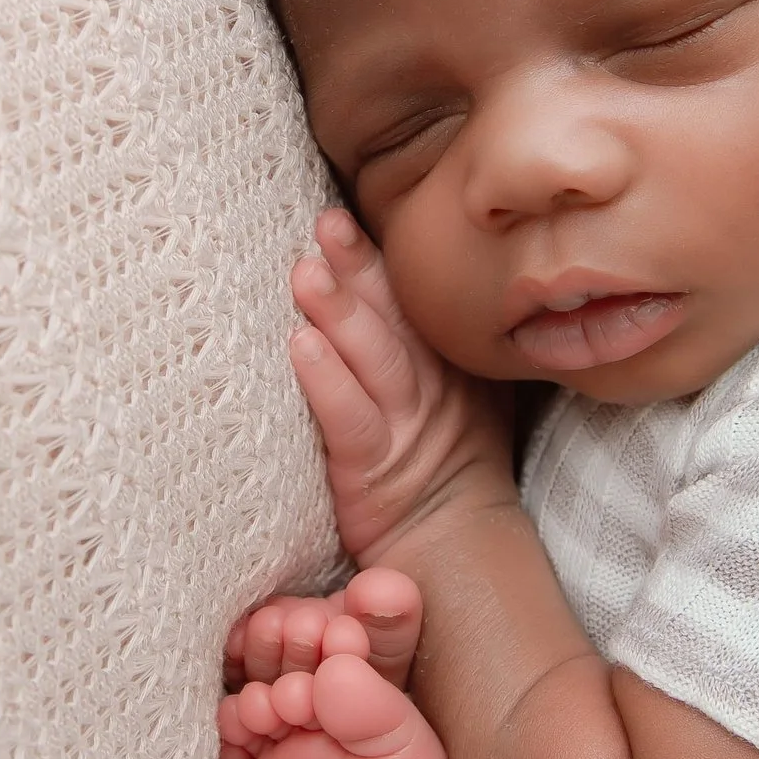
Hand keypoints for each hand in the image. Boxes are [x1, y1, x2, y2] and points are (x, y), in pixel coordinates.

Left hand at [288, 207, 513, 562]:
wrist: (457, 546)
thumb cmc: (441, 459)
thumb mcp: (453, 391)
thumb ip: (422, 337)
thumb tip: (378, 278)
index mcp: (445, 359)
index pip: (409, 298)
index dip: (376, 257)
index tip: (342, 213)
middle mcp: (430, 384)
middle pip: (391, 316)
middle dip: (357, 267)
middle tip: (325, 223)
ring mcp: (405, 425)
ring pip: (373, 359)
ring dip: (339, 312)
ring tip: (306, 272)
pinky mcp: (372, 468)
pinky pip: (350, 420)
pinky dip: (327, 382)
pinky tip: (301, 346)